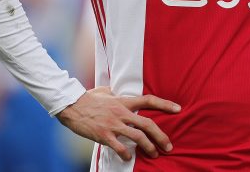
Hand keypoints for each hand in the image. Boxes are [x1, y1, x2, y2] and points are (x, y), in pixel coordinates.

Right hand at [56, 87, 180, 160]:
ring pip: (137, 137)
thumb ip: (113, 92)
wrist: (71, 104)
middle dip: (161, 136)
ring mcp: (113, 124)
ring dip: (148, 148)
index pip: (149, 100)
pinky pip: (119, 147)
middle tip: (168, 146)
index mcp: (124, 101)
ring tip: (154, 155)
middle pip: (148, 124)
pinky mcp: (103, 135)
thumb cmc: (87, 97)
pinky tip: (128, 159)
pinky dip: (125, 154)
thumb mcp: (104, 91)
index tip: (178, 109)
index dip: (165, 104)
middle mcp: (122, 112)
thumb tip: (115, 91)